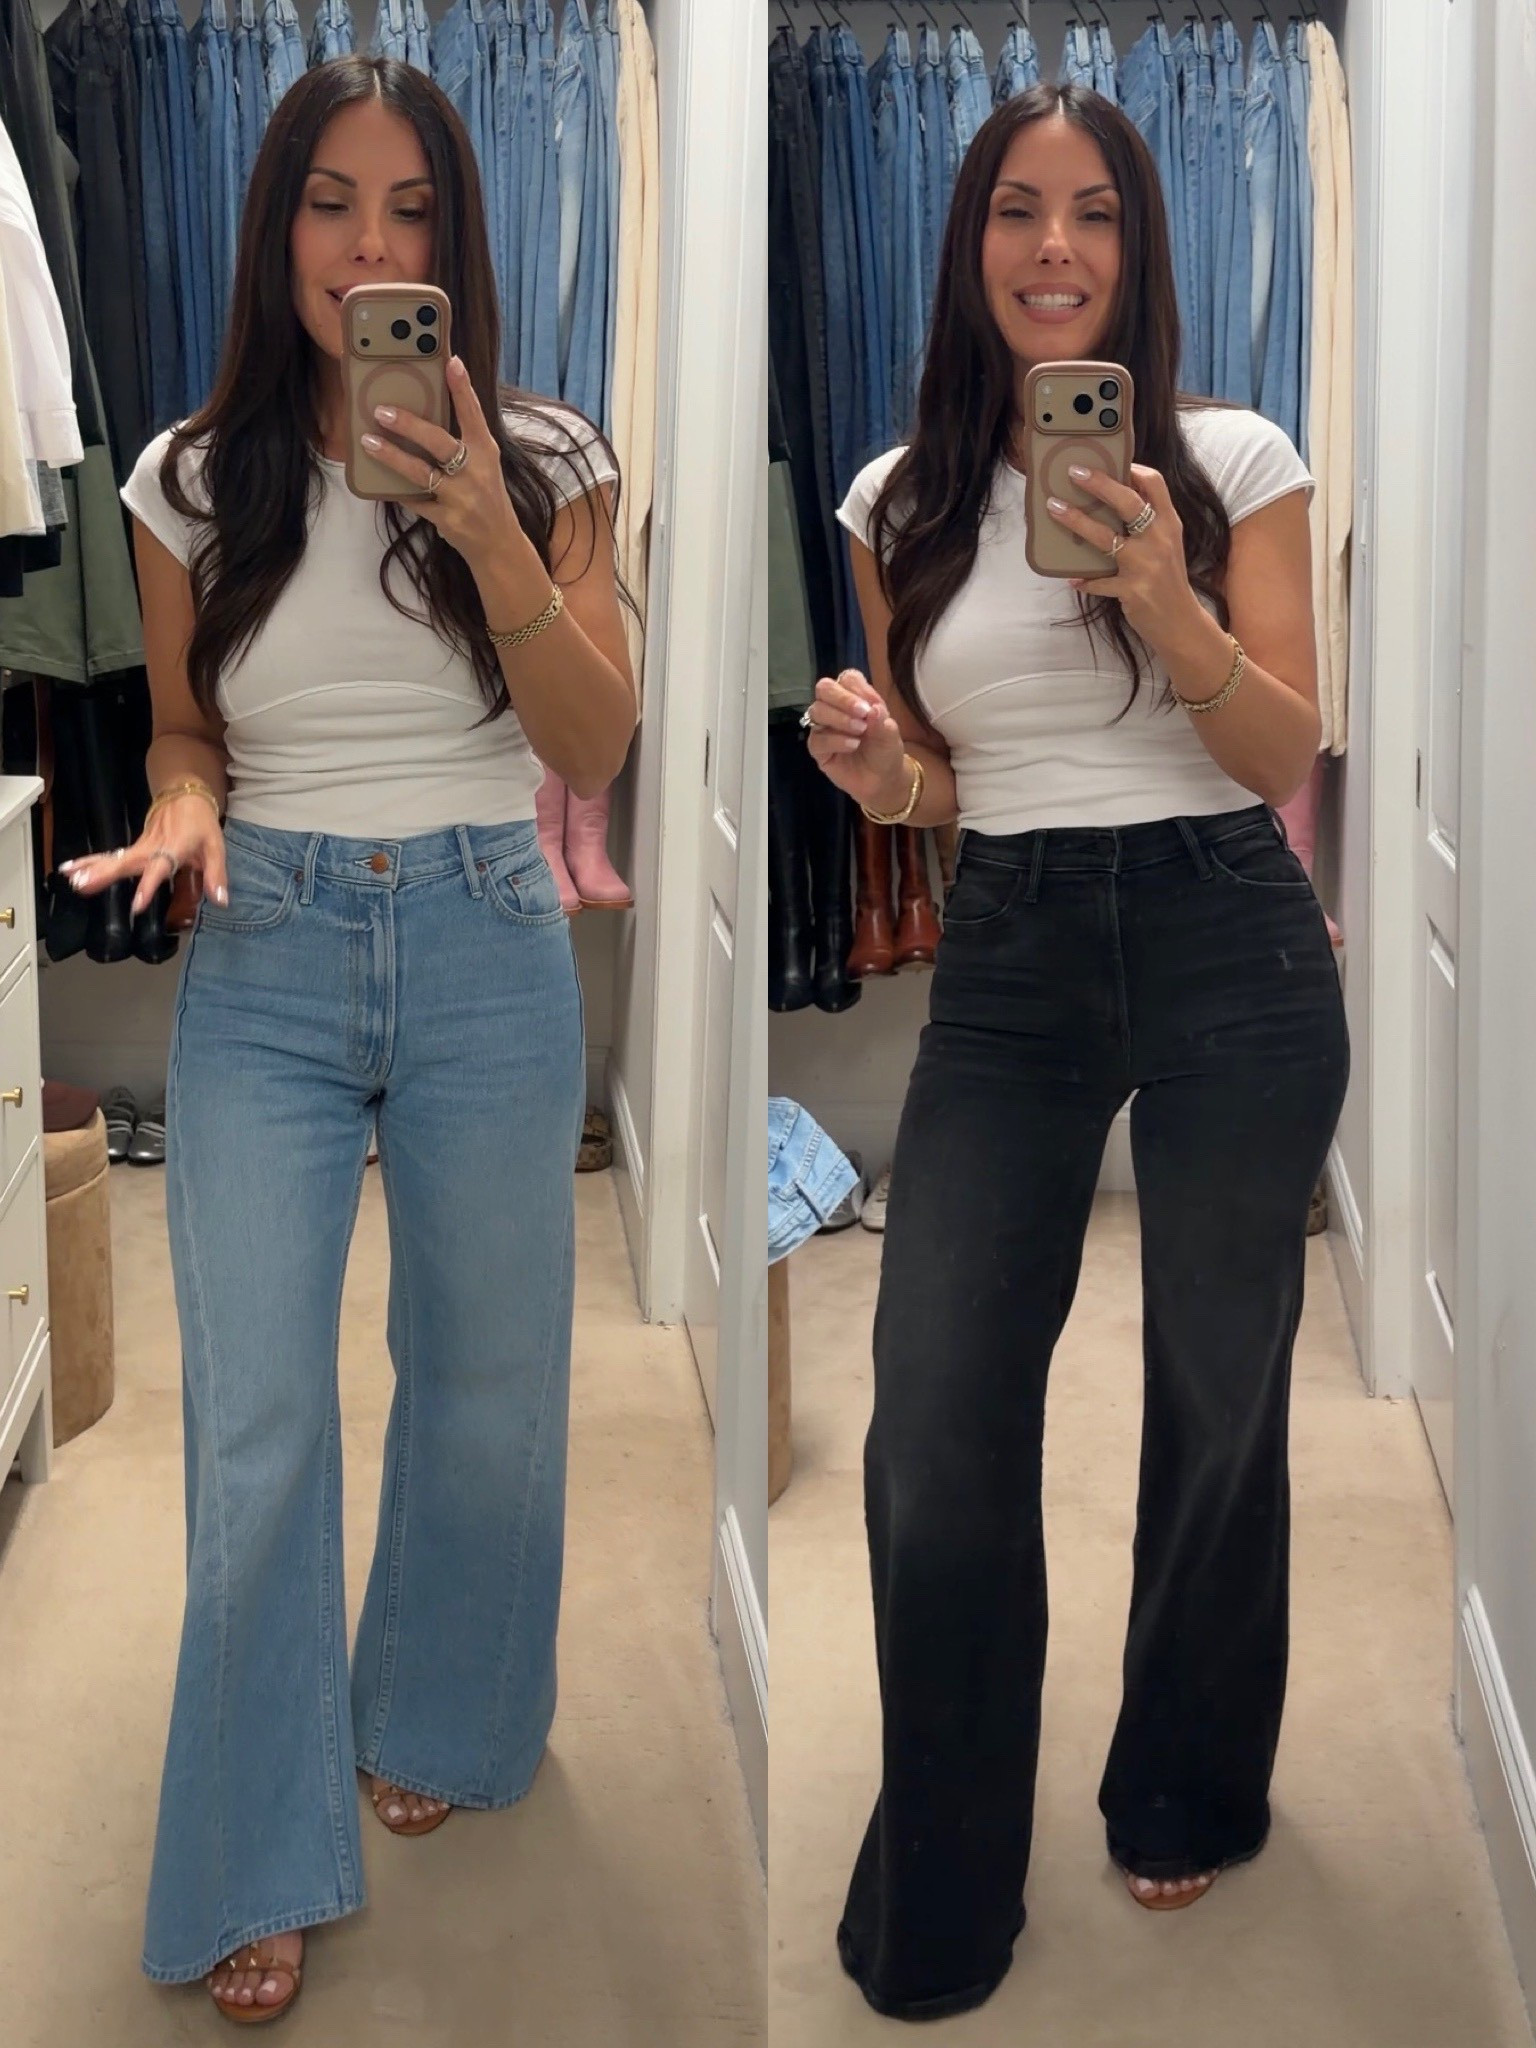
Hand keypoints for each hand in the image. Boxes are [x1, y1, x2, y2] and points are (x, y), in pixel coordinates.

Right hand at [58, 797, 227, 915]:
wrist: (185, 794)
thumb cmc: (202, 824)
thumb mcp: (216, 848)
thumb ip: (216, 875)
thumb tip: (221, 902)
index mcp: (173, 850)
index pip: (158, 870)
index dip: (148, 887)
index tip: (135, 906)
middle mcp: (152, 848)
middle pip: (126, 862)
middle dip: (104, 875)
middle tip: (82, 885)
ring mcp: (141, 845)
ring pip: (114, 858)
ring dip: (92, 867)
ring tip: (71, 879)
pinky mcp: (135, 846)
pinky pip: (112, 856)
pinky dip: (91, 861)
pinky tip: (72, 869)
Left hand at [361, 355, 521, 576]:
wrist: (499, 544)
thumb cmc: (487, 497)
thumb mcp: (484, 466)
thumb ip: (463, 442)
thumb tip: (425, 414)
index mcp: (485, 453)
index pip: (473, 415)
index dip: (462, 388)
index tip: (451, 361)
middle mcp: (475, 473)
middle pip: (439, 443)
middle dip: (409, 425)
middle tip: (382, 411)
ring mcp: (460, 498)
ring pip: (420, 473)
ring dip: (391, 456)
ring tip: (368, 441)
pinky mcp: (447, 519)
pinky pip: (414, 501)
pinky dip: (397, 490)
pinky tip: (379, 481)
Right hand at [803, 670, 907, 810]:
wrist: (883, 781)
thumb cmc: (885, 751)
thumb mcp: (890, 735)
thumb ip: (881, 721)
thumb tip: (874, 709)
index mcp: (854, 698)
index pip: (847, 679)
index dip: (857, 688)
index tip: (872, 705)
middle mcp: (835, 708)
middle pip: (825, 688)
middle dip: (843, 699)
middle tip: (863, 714)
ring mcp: (823, 727)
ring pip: (817, 711)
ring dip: (840, 719)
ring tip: (860, 732)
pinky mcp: (818, 748)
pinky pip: (817, 738)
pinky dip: (836, 740)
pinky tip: (852, 745)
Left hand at [1049, 463, 1202, 652]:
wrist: (1181, 623)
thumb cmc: (1168, 580)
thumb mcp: (1167, 544)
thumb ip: (1149, 523)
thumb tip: (1116, 497)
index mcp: (1169, 523)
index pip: (1155, 484)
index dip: (1132, 468)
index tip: (1110, 461)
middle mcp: (1159, 539)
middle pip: (1128, 502)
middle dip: (1099, 484)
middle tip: (1074, 472)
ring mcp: (1145, 565)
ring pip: (1105, 538)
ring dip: (1076, 521)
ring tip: (1055, 508)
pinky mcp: (1131, 590)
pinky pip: (1098, 581)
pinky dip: (1084, 580)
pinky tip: (1071, 578)